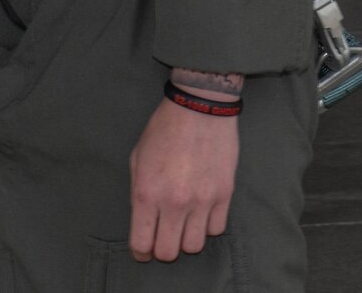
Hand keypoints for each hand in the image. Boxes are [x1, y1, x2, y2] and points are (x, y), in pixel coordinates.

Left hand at [128, 95, 238, 261]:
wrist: (199, 109)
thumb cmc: (163, 130)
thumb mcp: (137, 158)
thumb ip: (139, 192)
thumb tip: (144, 219)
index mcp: (147, 193)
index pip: (142, 243)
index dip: (141, 252)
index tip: (143, 250)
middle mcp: (174, 203)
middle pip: (169, 252)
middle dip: (163, 249)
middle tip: (163, 238)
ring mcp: (201, 202)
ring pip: (195, 246)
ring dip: (186, 238)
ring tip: (183, 223)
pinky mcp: (224, 196)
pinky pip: (216, 229)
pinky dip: (207, 225)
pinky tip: (201, 211)